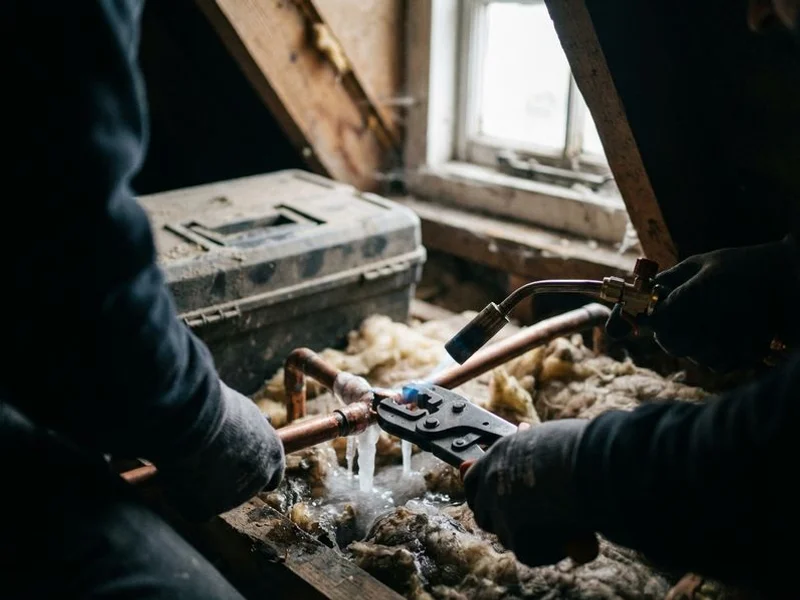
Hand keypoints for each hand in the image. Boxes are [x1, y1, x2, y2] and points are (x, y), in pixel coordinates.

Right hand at [156, 381, 284, 521]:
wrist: (194, 419)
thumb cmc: (217, 408)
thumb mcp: (245, 415)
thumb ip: (249, 434)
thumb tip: (241, 433)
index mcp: (273, 455)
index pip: (271, 475)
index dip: (251, 470)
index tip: (235, 463)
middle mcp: (259, 479)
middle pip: (242, 488)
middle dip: (225, 479)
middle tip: (203, 459)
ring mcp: (233, 498)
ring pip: (215, 499)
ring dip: (203, 486)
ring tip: (188, 456)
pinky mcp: (206, 510)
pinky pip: (191, 507)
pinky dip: (181, 495)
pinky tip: (175, 474)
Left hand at [463, 419, 597, 566]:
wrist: (590, 465)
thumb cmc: (578, 448)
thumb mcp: (544, 440)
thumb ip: (528, 449)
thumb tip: (524, 436)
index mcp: (497, 456)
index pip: (473, 479)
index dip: (483, 492)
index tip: (495, 499)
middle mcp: (492, 484)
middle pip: (483, 513)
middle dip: (501, 519)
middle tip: (527, 521)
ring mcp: (502, 513)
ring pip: (506, 535)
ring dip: (526, 535)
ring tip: (558, 524)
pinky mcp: (519, 540)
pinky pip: (530, 554)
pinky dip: (548, 551)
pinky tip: (569, 537)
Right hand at [606, 235, 799, 371]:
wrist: (797, 284)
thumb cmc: (755, 271)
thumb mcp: (712, 277)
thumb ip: (678, 299)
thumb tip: (652, 322)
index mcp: (678, 285)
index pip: (639, 302)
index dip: (623, 316)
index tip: (614, 332)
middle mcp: (690, 310)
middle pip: (667, 338)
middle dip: (685, 335)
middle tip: (710, 320)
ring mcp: (710, 331)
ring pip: (694, 354)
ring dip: (718, 343)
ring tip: (743, 322)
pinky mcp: (731, 349)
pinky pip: (720, 364)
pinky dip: (738, 352)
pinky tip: (755, 335)